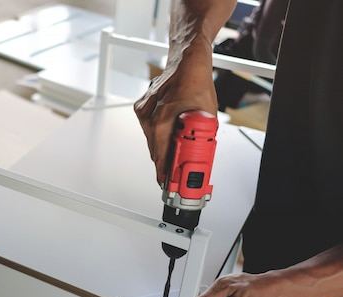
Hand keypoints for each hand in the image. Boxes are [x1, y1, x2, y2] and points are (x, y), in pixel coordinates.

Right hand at [134, 41, 218, 183]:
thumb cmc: (196, 80)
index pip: (160, 156)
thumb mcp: (206, 115)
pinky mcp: (142, 109)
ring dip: (162, 148)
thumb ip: (200, 138)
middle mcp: (150, 116)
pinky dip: (158, 135)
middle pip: (154, 151)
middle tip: (174, 176)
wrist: (186, 60)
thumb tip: (199, 158)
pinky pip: (149, 130)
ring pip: (151, 141)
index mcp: (163, 118)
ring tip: (175, 153)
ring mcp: (144, 112)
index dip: (165, 174)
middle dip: (165, 164)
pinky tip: (170, 131)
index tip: (168, 185)